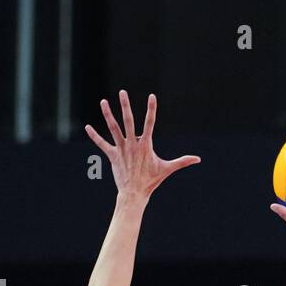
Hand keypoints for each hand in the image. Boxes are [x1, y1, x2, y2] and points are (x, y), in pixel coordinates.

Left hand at [85, 91, 199, 198]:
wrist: (134, 193)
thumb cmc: (151, 181)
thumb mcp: (167, 169)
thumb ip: (182, 162)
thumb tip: (198, 159)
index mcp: (145, 145)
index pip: (150, 123)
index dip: (151, 109)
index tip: (152, 96)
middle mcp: (132, 144)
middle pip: (128, 121)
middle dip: (125, 105)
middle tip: (122, 92)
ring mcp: (121, 149)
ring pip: (113, 128)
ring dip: (108, 114)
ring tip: (103, 101)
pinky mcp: (112, 156)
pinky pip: (102, 144)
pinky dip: (94, 136)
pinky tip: (87, 127)